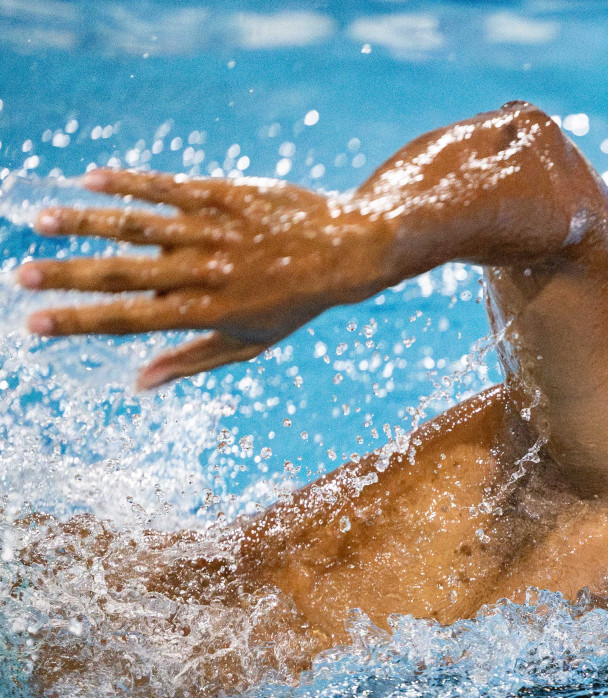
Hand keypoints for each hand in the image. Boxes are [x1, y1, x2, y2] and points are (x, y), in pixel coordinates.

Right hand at [16, 169, 396, 389]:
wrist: (348, 250)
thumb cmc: (295, 302)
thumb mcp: (252, 343)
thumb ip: (192, 360)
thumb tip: (138, 382)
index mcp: (210, 311)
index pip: (133, 320)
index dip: (81, 322)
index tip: (35, 323)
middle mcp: (209, 271)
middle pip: (127, 275)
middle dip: (70, 276)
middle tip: (22, 277)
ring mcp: (216, 230)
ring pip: (142, 225)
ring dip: (88, 222)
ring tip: (42, 219)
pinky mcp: (226, 194)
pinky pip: (170, 187)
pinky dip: (131, 182)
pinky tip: (91, 179)